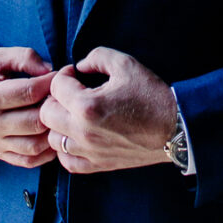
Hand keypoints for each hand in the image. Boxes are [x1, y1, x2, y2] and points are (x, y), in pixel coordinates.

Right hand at [0, 47, 53, 166]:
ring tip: (58, 116)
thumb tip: (50, 70)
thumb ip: (24, 58)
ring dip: (53, 132)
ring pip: (35, 145)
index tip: (60, 75)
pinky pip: (28, 160)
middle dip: (55, 107)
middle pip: (35, 122)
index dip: (51, 83)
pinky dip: (45, 153)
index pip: (30, 92)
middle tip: (62, 97)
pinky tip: (51, 135)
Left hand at [41, 47, 176, 174]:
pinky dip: (66, 149)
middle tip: (70, 93)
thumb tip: (79, 66)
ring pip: (52, 139)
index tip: (76, 74)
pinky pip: (67, 161)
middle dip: (55, 99)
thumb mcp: (126, 64)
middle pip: (46, 114)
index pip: (56, 87)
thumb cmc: (153, 95)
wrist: (177, 128)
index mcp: (87, 106)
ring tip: (73, 114)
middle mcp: (83, 132)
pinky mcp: (98, 164)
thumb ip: (97, 57)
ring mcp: (89, 151)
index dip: (64, 75)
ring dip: (58, 124)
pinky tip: (77, 137)